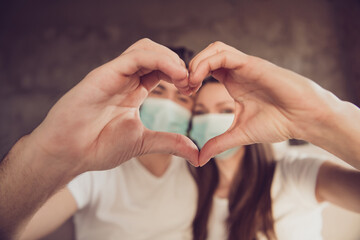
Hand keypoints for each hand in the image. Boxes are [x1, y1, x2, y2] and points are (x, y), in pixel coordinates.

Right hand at [28, 38, 198, 174]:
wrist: (69, 154)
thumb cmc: (98, 147)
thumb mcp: (143, 142)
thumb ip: (170, 143)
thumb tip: (196, 154)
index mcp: (133, 91)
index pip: (161, 70)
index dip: (180, 75)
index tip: (193, 90)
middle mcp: (125, 79)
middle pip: (156, 54)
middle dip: (178, 64)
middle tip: (191, 83)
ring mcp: (114, 75)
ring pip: (146, 48)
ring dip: (170, 58)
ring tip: (183, 78)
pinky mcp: (104, 73)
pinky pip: (135, 56)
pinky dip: (159, 59)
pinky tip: (174, 73)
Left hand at [189, 41, 339, 165]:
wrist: (304, 119)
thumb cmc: (279, 123)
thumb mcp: (240, 134)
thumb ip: (218, 144)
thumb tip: (198, 160)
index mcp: (234, 82)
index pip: (206, 69)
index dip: (191, 78)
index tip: (185, 94)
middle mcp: (238, 71)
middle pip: (207, 55)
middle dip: (190, 68)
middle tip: (184, 88)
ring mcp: (245, 65)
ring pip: (214, 49)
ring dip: (196, 63)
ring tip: (190, 83)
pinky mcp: (252, 63)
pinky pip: (223, 54)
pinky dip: (206, 63)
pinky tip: (198, 80)